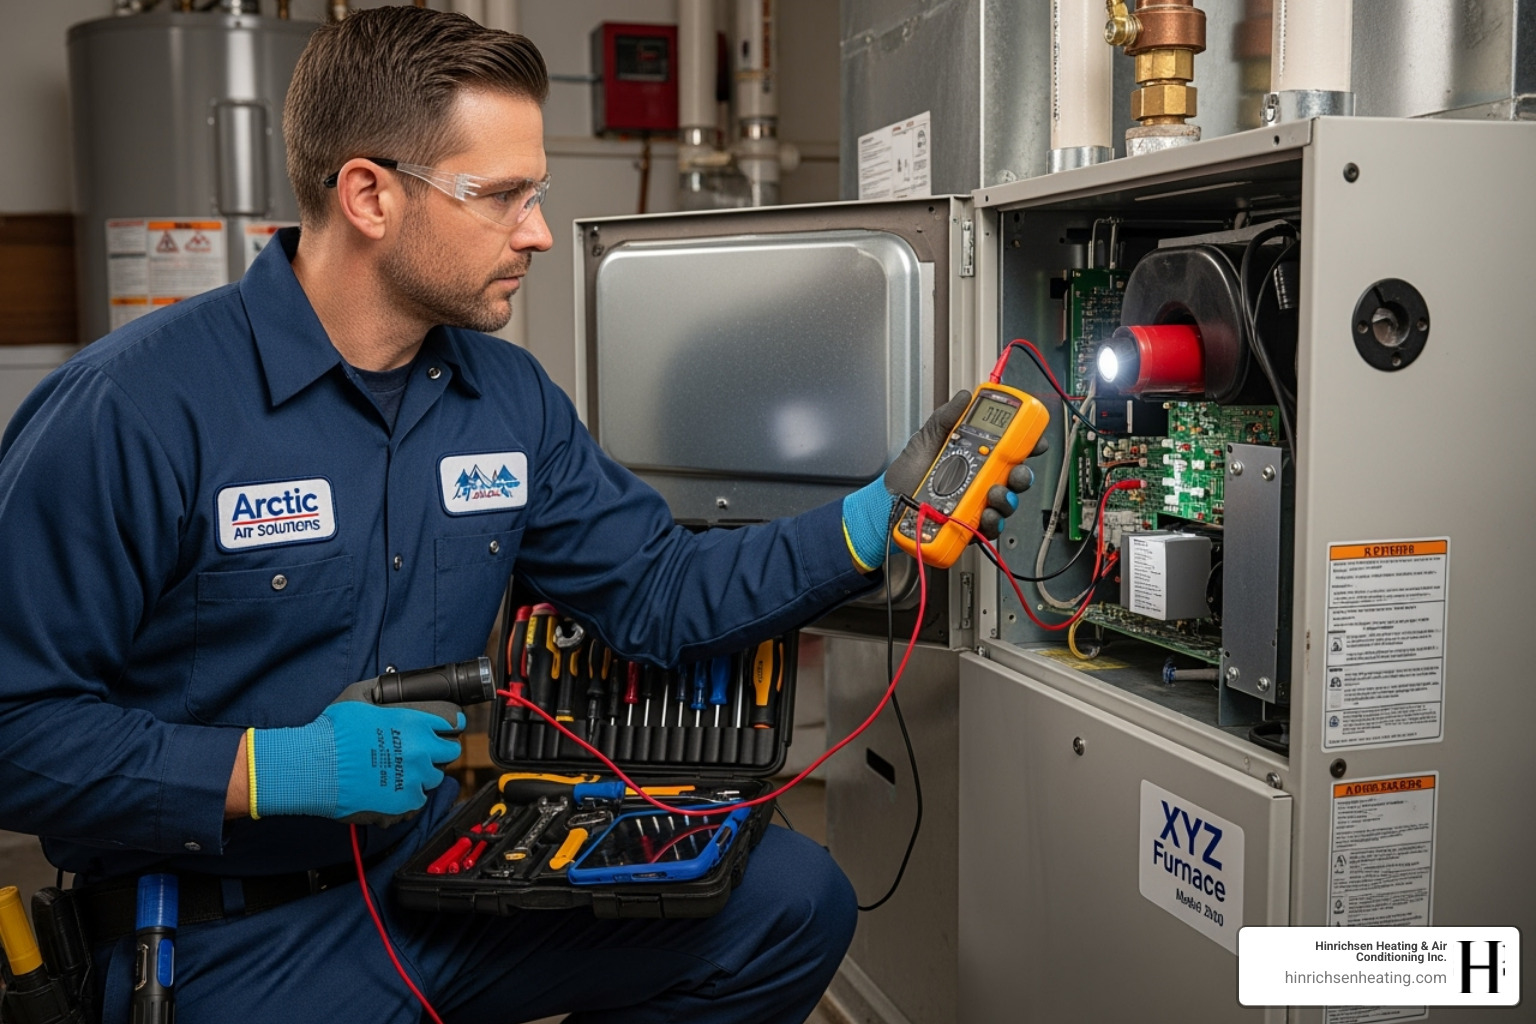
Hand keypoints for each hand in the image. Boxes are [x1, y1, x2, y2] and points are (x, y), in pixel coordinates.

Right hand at [248, 700, 463, 824]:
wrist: (316, 767)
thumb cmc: (333, 732)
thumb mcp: (357, 696)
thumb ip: (379, 690)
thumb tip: (386, 686)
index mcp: (415, 722)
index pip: (452, 723)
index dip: (448, 726)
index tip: (444, 730)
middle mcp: (421, 749)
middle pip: (450, 752)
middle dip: (439, 751)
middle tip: (422, 753)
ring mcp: (415, 777)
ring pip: (434, 777)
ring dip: (423, 774)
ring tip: (401, 772)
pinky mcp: (405, 801)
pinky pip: (419, 800)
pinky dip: (410, 796)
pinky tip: (394, 790)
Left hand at [841, 390, 1045, 569]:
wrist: (885, 503)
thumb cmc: (906, 473)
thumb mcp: (926, 438)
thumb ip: (946, 418)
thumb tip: (965, 396)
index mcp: (976, 457)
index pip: (1010, 451)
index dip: (1028, 445)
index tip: (1036, 442)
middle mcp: (981, 481)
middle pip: (1016, 478)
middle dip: (1023, 475)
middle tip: (1018, 472)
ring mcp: (977, 504)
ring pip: (1007, 503)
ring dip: (1007, 498)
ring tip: (995, 493)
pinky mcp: (969, 526)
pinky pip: (990, 527)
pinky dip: (993, 522)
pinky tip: (987, 515)